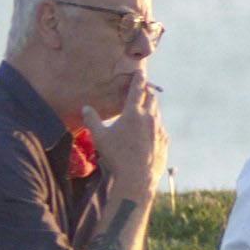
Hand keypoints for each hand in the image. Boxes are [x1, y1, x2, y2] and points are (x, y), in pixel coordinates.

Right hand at [91, 73, 168, 187]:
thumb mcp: (100, 137)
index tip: (140, 72)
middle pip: (151, 98)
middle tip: (142, 88)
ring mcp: (159, 130)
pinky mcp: (164, 141)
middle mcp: (149, 118)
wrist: (138, 178)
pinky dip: (154, 124)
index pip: (137, 90)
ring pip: (157, 112)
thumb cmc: (116, 157)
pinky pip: (160, 128)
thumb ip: (92, 120)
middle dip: (146, 91)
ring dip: (151, 107)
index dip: (138, 79)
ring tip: (145, 107)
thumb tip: (85, 108)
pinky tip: (150, 129)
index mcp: (133, 114)